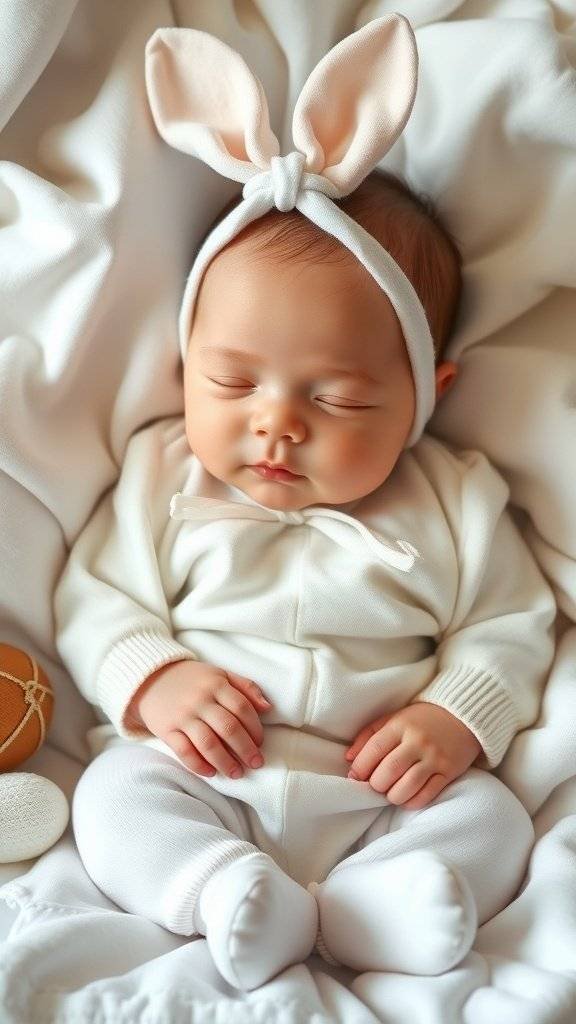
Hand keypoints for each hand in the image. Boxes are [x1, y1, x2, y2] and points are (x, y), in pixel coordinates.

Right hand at [127, 660, 271, 778]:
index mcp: (216, 684)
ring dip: (225, 762)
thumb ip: (245, 687)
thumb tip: (268, 708)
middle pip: (228, 728)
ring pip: (208, 743)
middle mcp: (200, 700)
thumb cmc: (192, 680)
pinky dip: (199, 765)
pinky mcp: (166, 730)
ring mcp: (182, 716)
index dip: (255, 728)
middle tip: (256, 763)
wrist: (150, 678)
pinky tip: (211, 773)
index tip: (261, 743)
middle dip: (246, 749)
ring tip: (237, 773)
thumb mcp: (220, 674)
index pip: (242, 708)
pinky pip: (184, 752)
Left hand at [345, 702, 481, 808]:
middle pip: (388, 772)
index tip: (356, 776)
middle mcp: (417, 741)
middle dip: (375, 785)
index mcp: (400, 725)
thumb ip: (369, 735)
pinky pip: (426, 795)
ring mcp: (434, 757)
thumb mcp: (394, 718)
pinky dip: (412, 802)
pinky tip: (406, 797)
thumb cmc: (422, 719)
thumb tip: (348, 759)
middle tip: (375, 786)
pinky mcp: (449, 772)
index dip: (360, 768)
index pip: (374, 750)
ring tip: (390, 793)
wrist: (463, 717)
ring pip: (406, 787)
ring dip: (392, 796)